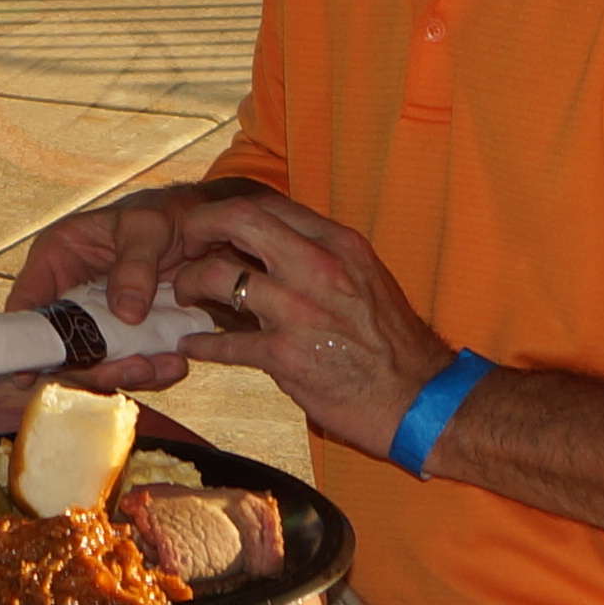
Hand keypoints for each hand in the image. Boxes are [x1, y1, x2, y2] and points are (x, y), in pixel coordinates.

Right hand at [6, 181, 279, 388]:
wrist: (203, 228)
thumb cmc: (163, 214)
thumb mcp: (148, 227)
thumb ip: (135, 265)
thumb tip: (126, 314)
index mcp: (56, 258)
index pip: (26, 304)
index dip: (22, 341)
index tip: (28, 372)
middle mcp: (68, 294)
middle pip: (60, 346)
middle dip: (94, 366)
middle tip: (134, 369)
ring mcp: (96, 319)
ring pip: (95, 361)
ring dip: (127, 372)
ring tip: (166, 367)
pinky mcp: (124, 336)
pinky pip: (127, 362)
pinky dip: (150, 371)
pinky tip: (174, 364)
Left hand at [164, 185, 455, 461]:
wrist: (421, 398)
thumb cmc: (391, 341)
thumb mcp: (364, 278)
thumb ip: (322, 257)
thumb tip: (276, 244)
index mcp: (339, 244)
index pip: (269, 205)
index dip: (229, 210)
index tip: (209, 225)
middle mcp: (318, 267)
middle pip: (239, 221)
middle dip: (199, 227)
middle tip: (182, 244)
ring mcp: (300, 311)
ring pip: (220, 276)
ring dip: (190, 282)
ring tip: (182, 293)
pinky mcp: (287, 357)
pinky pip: (226, 343)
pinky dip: (201, 343)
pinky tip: (190, 345)